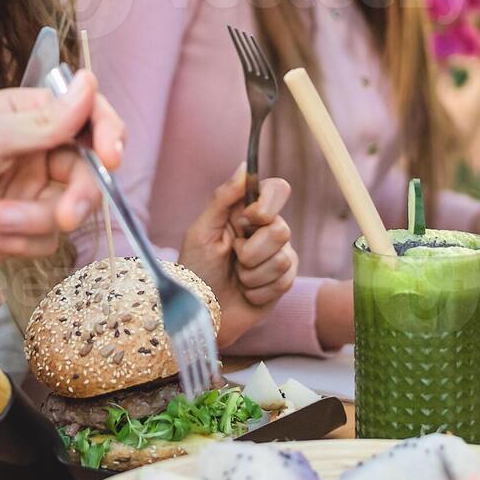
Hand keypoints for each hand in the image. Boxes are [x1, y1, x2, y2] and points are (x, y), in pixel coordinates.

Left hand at [0, 71, 124, 272]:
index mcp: (24, 116)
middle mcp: (29, 154)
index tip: (113, 156)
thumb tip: (91, 83)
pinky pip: (44, 243)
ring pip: (66, 213)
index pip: (86, 118)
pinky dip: (17, 243)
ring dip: (33, 222)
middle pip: (85, 173)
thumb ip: (46, 121)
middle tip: (65, 215)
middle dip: (76, 196)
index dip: (107, 135)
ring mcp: (22, 195)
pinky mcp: (11, 235)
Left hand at [180, 166, 299, 346]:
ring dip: (251, 273)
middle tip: (232, 258)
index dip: (269, 203)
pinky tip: (246, 292)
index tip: (250, 218)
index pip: (277, 190)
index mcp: (245, 213)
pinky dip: (257, 290)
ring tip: (237, 278)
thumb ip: (224, 198)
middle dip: (251, 250)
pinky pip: (284, 281)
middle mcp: (266, 231)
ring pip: (283, 258)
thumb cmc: (196, 270)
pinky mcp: (283, 282)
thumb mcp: (201, 230)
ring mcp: (278, 256)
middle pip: (281, 228)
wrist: (201, 312)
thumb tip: (246, 167)